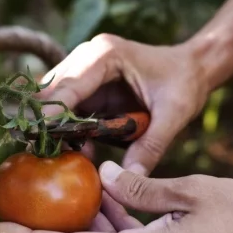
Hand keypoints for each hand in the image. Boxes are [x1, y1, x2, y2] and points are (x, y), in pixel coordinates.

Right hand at [38, 34, 215, 175]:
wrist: (193, 67)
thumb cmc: (186, 83)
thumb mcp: (174, 114)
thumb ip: (152, 145)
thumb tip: (131, 177)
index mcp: (106, 55)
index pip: (68, 86)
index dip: (52, 114)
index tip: (39, 140)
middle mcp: (87, 57)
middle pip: (51, 91)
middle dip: (46, 122)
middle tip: (44, 154)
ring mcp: (83, 70)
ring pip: (52, 100)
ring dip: (55, 128)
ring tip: (59, 156)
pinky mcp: (86, 86)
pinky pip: (66, 109)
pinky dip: (67, 129)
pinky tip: (75, 150)